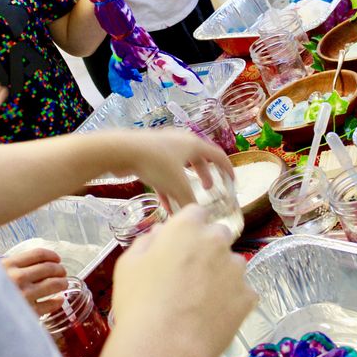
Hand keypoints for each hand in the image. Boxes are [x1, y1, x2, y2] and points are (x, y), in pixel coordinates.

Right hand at [1, 248, 67, 316]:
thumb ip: (9, 266)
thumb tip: (32, 262)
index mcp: (8, 265)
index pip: (38, 254)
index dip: (51, 255)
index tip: (57, 258)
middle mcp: (17, 278)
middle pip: (48, 268)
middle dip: (59, 269)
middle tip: (62, 271)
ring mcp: (23, 296)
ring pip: (52, 285)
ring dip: (61, 283)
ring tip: (63, 284)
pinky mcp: (26, 314)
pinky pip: (48, 305)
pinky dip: (57, 301)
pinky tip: (58, 300)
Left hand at [108, 128, 233, 207]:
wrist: (123, 151)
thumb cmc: (156, 163)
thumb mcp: (177, 185)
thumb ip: (189, 201)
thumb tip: (197, 214)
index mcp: (194, 144)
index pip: (218, 155)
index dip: (227, 168)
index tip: (232, 180)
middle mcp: (181, 141)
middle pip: (198, 158)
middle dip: (204, 174)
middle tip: (209, 188)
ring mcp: (164, 146)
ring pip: (180, 166)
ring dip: (184, 183)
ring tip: (186, 199)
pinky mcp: (149, 154)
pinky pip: (164, 172)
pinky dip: (168, 187)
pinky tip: (166, 206)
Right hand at [109, 205, 257, 356]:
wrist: (163, 347)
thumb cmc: (139, 302)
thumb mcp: (129, 264)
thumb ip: (148, 240)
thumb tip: (161, 234)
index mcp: (186, 227)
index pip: (196, 212)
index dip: (189, 226)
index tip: (182, 241)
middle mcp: (215, 241)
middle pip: (219, 234)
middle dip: (209, 247)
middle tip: (191, 271)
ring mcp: (235, 269)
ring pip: (233, 263)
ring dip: (222, 273)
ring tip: (203, 298)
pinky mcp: (247, 297)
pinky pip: (243, 292)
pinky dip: (233, 300)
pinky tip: (214, 314)